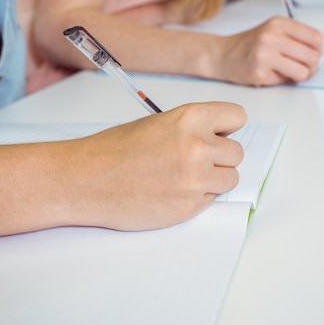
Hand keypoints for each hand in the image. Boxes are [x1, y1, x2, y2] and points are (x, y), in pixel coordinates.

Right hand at [61, 102, 246, 230]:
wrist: (86, 180)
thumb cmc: (114, 150)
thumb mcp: (158, 124)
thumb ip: (192, 129)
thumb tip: (218, 139)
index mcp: (190, 118)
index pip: (237, 117)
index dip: (227, 126)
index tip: (220, 132)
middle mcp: (198, 147)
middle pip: (236, 152)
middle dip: (219, 156)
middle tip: (193, 159)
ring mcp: (196, 179)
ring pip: (230, 178)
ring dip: (214, 178)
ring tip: (184, 176)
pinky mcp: (190, 207)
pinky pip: (211, 199)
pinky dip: (197, 196)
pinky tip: (171, 191)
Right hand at [214, 17, 322, 85]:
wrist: (222, 55)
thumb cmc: (250, 45)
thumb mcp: (272, 30)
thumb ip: (294, 37)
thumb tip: (318, 53)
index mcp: (278, 23)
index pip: (316, 38)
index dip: (318, 50)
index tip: (312, 55)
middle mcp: (271, 36)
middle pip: (312, 56)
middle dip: (312, 67)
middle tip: (304, 69)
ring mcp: (264, 55)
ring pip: (303, 71)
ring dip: (300, 76)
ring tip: (291, 73)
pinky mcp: (259, 73)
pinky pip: (286, 81)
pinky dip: (283, 80)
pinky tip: (272, 74)